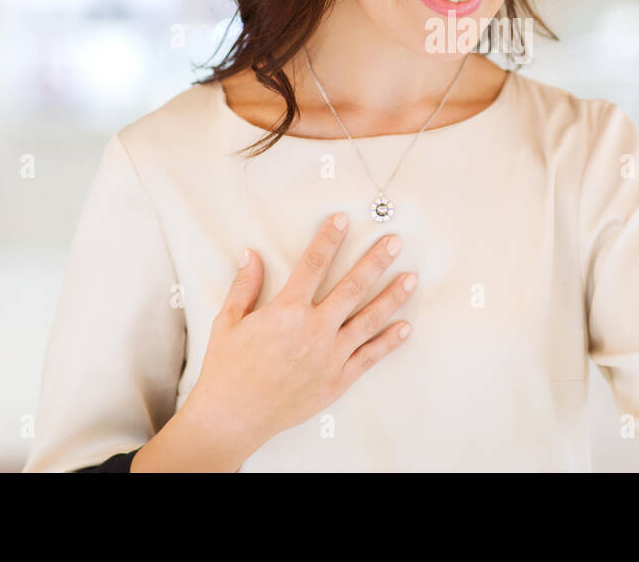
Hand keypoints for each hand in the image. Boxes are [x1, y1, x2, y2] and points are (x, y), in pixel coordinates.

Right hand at [139, 212, 415, 470]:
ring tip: (411, 278)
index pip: (313, 264)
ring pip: (369, 319)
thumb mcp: (228, 322)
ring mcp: (330, 355)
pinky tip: (405, 326)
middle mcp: (314, 329)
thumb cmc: (227, 369)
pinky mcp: (338, 379)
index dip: (329, 239)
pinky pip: (370, 356)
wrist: (233, 417)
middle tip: (395, 242)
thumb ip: (244, 286)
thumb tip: (250, 254)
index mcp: (286, 311)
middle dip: (375, 261)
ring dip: (392, 296)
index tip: (343, 220)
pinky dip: (389, 341)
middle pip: (352, 286)